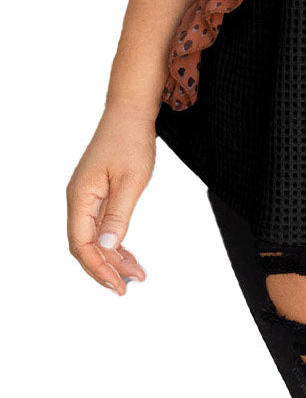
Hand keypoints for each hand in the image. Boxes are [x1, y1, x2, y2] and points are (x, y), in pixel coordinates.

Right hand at [66, 104, 154, 294]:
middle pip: (84, 245)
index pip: (81, 244)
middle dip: (105, 268)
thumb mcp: (131, 180)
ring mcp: (87, 197)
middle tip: (128, 285)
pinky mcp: (97, 193)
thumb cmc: (131, 139)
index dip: (98, 268)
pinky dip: (114, 241)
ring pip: (93, 238)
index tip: (117, 284)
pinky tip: (128, 254)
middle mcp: (78, 200)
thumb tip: (106, 248)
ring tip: (136, 273)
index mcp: (80, 197)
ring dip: (113, 257)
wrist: (130, 111)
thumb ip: (118, 216)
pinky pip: (101, 225)